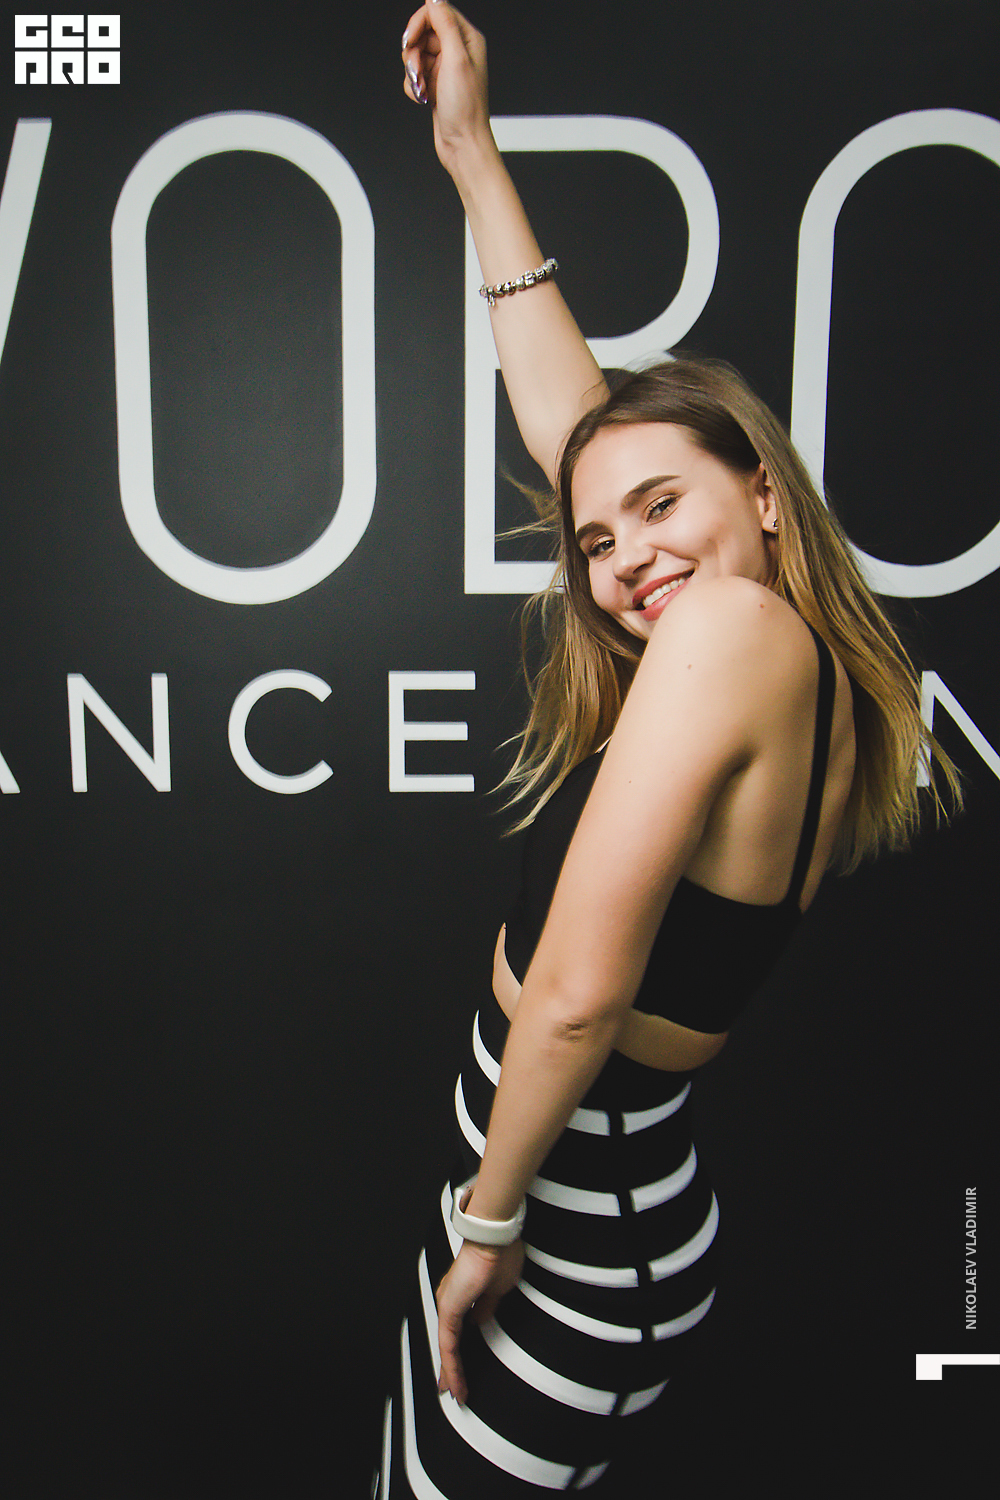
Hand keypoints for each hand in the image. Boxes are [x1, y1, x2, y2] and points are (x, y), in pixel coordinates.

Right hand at [400, 4, 493, 173]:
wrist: (462, 144)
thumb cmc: (465, 109)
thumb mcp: (455, 59)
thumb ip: (444, 24)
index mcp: (468, 39)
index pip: (437, 12)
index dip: (419, 24)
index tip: (409, 41)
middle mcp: (458, 51)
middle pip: (423, 32)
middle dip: (413, 52)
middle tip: (416, 70)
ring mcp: (445, 68)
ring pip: (415, 54)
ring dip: (413, 72)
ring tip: (422, 88)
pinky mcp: (435, 84)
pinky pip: (414, 75)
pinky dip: (414, 86)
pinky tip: (423, 98)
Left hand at [435, 1237, 523, 1404]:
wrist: (493, 1236)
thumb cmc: (500, 1254)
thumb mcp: (499, 1288)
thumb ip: (487, 1306)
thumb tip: (480, 1320)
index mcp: (462, 1293)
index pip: (458, 1330)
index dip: (459, 1350)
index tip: (462, 1369)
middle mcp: (451, 1298)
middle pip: (447, 1341)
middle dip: (450, 1368)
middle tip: (452, 1390)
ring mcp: (448, 1303)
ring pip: (446, 1347)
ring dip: (451, 1372)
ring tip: (455, 1394)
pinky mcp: (449, 1308)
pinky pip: (448, 1344)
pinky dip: (452, 1366)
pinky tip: (455, 1383)